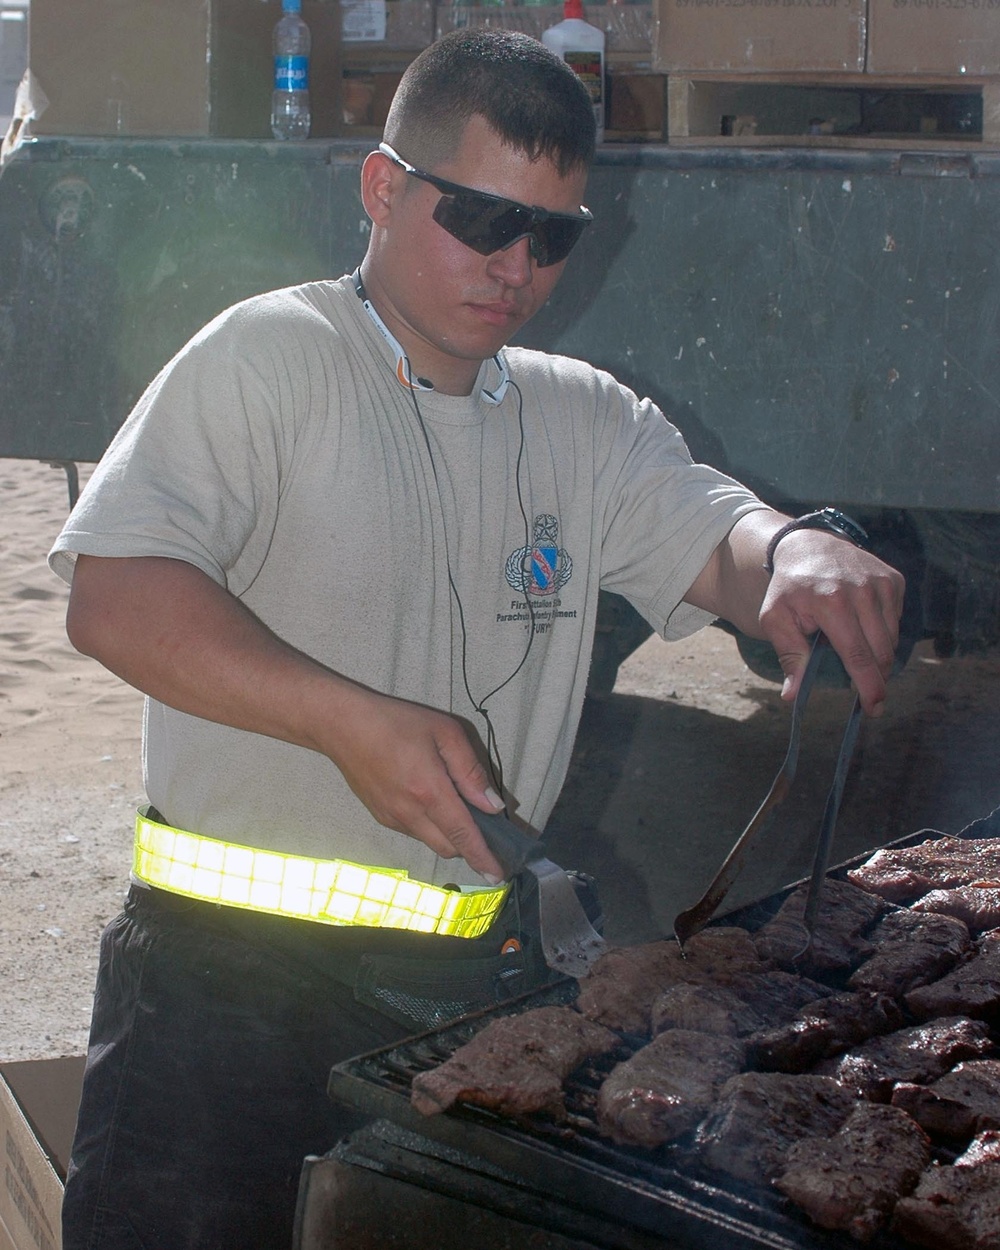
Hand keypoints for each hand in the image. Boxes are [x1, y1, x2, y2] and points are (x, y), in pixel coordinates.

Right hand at [320, 685, 507, 880]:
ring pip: (431, 842)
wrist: (342, 726)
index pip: (463, 836)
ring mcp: (392, 819)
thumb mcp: (444, 733)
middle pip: (449, 848)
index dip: (483, 858)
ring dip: (449, 835)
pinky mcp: (381, 817)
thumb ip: (470, 770)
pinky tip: (428, 799)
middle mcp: (410, 813)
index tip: (498, 876)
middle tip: (484, 828)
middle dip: (469, 846)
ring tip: (454, 805)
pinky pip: (414, 831)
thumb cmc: (396, 722)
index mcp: (429, 792)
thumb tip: (492, 805)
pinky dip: (430, 826)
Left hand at [759, 529, 904, 716]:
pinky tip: (860, 622)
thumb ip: (788, 656)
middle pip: (881, 652)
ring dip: (876, 652)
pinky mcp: (894, 579)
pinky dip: (881, 631)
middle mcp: (863, 590)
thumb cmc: (789, 588)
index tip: (874, 708)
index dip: (868, 685)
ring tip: (849, 642)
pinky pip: (896, 621)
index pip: (858, 654)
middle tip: (864, 691)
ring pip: (891, 639)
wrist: (807, 545)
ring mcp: (882, 583)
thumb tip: (791, 695)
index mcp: (832, 602)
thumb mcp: (775, 619)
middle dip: (875, 676)